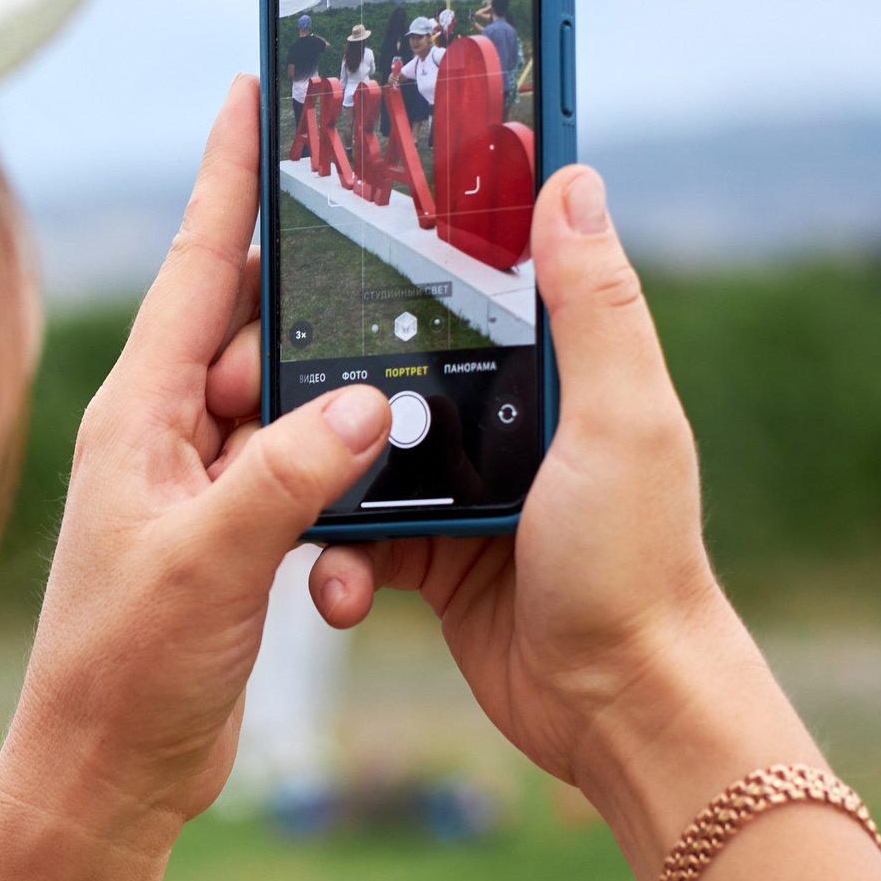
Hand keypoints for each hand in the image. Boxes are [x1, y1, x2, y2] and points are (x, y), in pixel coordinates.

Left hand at [0, 78, 390, 872]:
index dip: (233, 172)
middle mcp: (165, 432)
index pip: (201, 265)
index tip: (258, 85)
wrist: (105, 777)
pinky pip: (297, 468)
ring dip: (336, 398)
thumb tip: (368, 405)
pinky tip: (370, 486)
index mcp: (140, 412)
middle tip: (390, 242)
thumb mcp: (211, 563)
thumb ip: (288, 478)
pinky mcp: (229, 534)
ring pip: (288, 399)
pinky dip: (337, 470)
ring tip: (394, 382)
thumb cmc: (124, 669)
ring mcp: (197, 483)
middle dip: (319, 293)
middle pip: (257, 325)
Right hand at [307, 166, 822, 880]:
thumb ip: (594, 308)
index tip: (342, 173)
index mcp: (549, 364)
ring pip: (343, 441)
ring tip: (260, 475)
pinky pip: (345, 530)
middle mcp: (498, 411)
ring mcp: (455, 481)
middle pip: (380, 350)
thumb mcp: (621, 422)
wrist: (617, 707)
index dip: (418, 217)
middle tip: (244, 370)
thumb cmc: (635, 563)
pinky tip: (329, 586)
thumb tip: (570, 174)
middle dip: (306, 359)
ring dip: (300, 465)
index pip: (478, 263)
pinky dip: (326, 555)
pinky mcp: (423, 553)